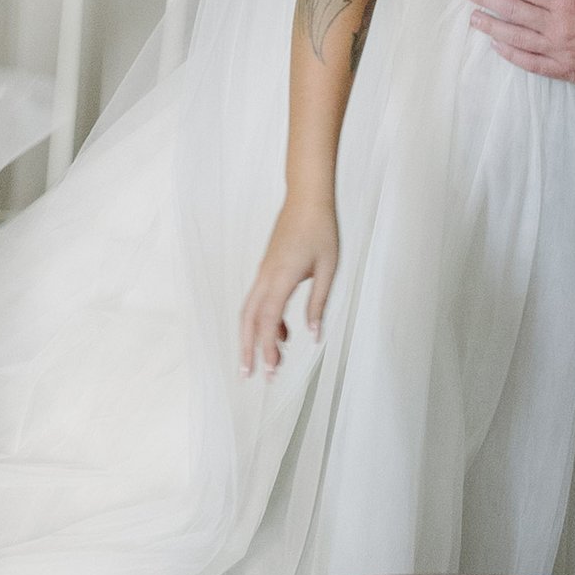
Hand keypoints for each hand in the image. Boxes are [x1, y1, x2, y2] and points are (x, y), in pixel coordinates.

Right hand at [239, 195, 339, 375]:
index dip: (267, 349)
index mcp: (281, 278)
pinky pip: (259, 299)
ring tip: (263, 362)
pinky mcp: (267, 268)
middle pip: (248, 320)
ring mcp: (264, 271)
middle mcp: (266, 276)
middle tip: (249, 376)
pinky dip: (265, 320)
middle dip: (247, 349)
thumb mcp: (328, 268)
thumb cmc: (320, 229)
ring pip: (249, 310)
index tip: (272, 371)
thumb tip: (313, 335)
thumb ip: (318, 303)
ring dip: (252, 337)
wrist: (307, 199)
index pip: (267, 321)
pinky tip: (281, 334)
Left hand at [464, 0, 574, 84]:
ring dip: (491, 26)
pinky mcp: (562, 69)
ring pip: (515, 37)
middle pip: (512, 10)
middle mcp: (555, 26)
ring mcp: (556, 50)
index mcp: (565, 1)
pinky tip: (497, 46)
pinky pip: (529, 62)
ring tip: (474, 18)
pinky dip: (511, 54)